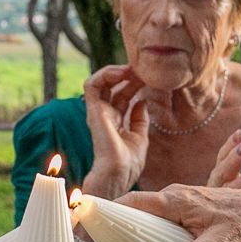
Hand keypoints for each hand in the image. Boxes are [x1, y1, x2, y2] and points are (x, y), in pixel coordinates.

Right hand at [83, 64, 150, 195]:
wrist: (118, 173)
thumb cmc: (128, 162)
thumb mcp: (140, 137)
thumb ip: (139, 119)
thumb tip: (142, 101)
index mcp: (115, 121)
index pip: (122, 95)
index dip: (134, 83)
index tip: (149, 77)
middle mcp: (105, 114)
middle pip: (113, 86)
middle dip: (128, 75)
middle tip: (143, 69)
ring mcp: (98, 111)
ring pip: (100, 81)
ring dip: (116, 71)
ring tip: (131, 69)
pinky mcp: (93, 110)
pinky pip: (91, 84)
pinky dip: (105, 74)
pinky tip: (121, 73)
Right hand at [120, 182, 240, 241]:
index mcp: (175, 200)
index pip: (132, 202)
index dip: (108, 211)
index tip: (87, 221)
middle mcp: (173, 195)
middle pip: (134, 208)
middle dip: (116, 223)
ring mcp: (180, 200)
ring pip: (147, 213)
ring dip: (133, 228)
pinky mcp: (187, 208)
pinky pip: (158, 216)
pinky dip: (148, 229)